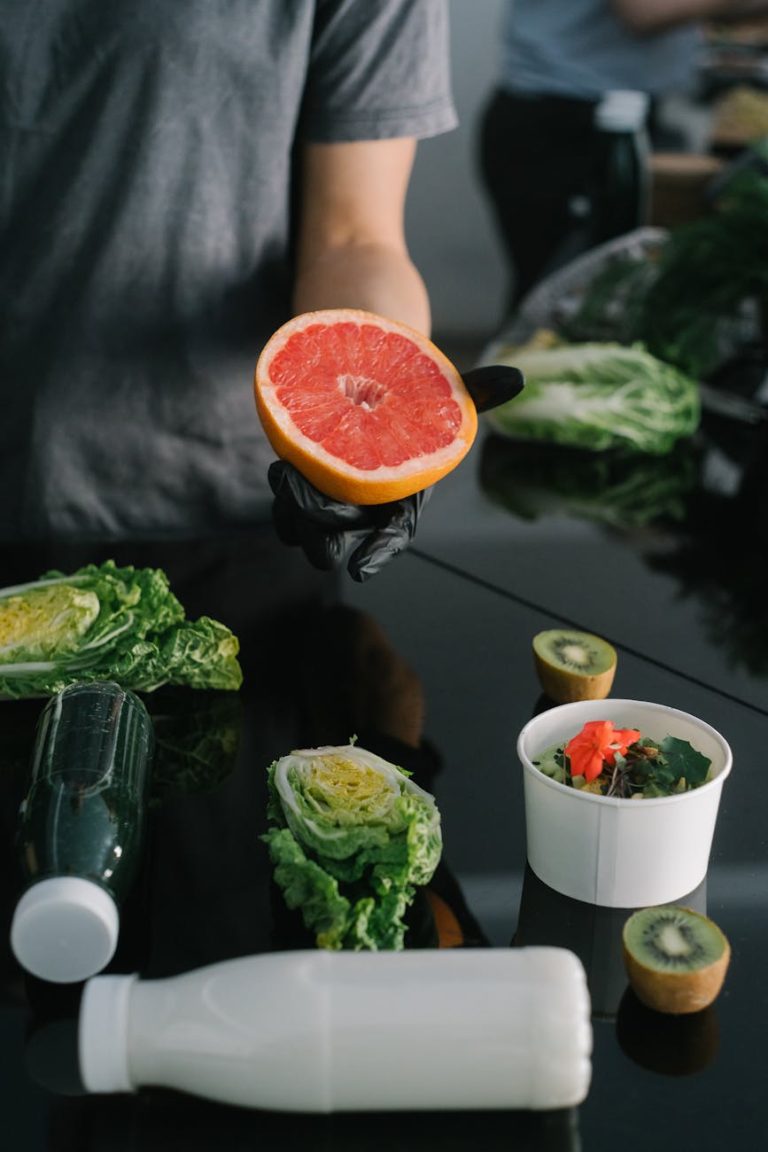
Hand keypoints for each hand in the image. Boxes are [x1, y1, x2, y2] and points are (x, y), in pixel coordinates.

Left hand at [268, 364, 523, 581]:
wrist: (373, 388)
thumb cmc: (414, 398)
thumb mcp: (446, 390)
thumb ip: (480, 390)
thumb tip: (518, 376)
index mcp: (405, 496)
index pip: (395, 534)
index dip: (380, 552)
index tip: (360, 569)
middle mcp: (369, 508)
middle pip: (339, 536)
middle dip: (316, 523)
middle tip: (295, 484)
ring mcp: (336, 504)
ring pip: (308, 533)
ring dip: (291, 513)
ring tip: (284, 472)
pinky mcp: (307, 494)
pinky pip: (288, 517)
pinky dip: (282, 501)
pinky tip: (281, 468)